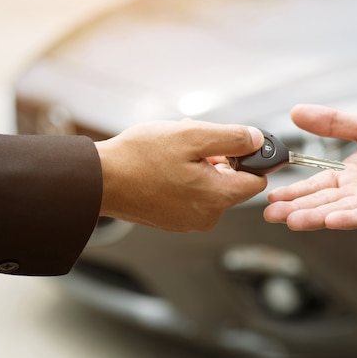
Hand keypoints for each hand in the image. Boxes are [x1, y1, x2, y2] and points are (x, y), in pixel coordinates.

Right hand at [95, 120, 266, 230]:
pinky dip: (186, 177)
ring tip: (175, 151)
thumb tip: (257, 140)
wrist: (99, 180)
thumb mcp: (192, 136)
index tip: (234, 144)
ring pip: (211, 186)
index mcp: (217, 197)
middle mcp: (208, 216)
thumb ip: (232, 138)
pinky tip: (166, 165)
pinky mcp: (174, 220)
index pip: (257, 181)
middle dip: (220, 158)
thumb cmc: (140, 158)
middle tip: (194, 143)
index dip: (251, 159)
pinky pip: (193, 195)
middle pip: (232, 182)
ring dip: (201, 165)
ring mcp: (189, 220)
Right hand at [264, 104, 356, 229]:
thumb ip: (334, 122)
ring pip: (342, 211)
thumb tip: (296, 112)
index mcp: (351, 176)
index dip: (294, 191)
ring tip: (294, 220)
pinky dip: (352, 218)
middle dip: (298, 209)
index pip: (317, 185)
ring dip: (318, 216)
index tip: (271, 196)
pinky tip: (333, 220)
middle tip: (272, 215)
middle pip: (324, 202)